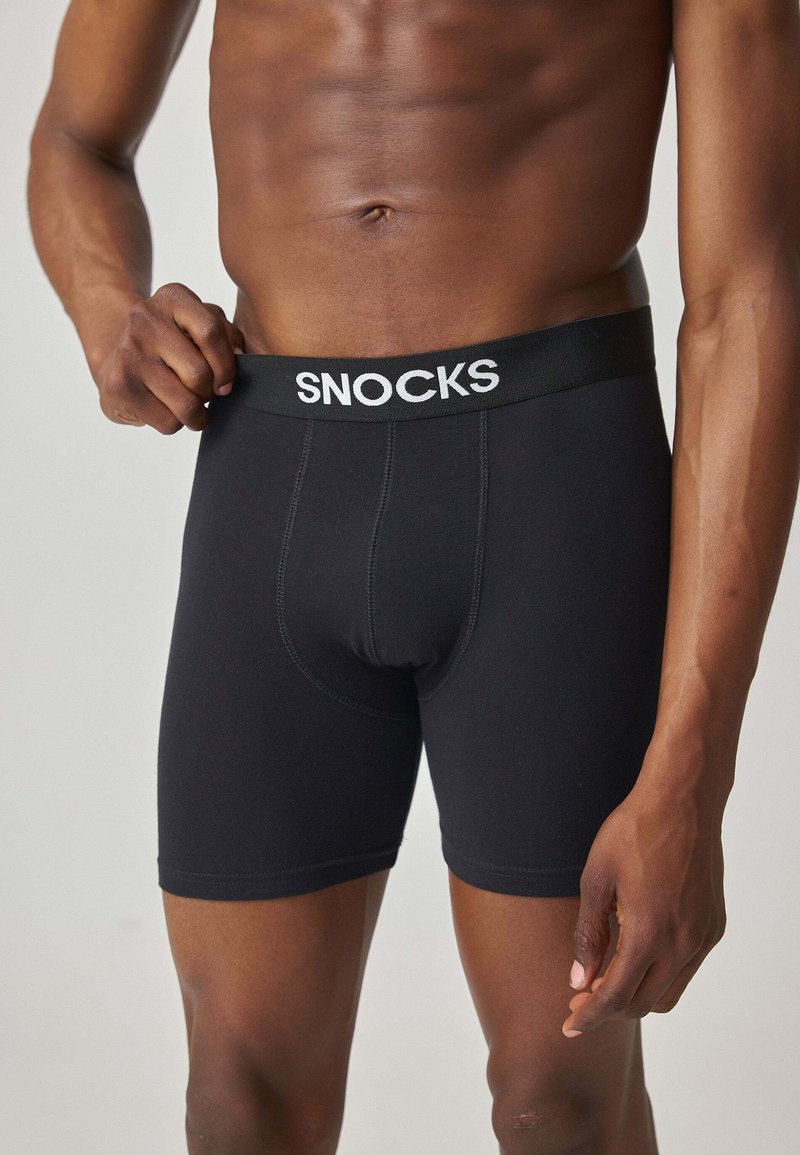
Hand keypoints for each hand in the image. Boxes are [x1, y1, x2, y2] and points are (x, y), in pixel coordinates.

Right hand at [95, 283, 244, 433]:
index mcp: (172, 298)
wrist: (115, 354)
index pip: (211, 332)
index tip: (225, 382)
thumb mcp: (200, 325)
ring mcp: (128, 353)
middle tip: (204, 393)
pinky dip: (175, 423)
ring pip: (186, 404)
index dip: (226, 366)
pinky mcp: (118, 386)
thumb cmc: (172, 342)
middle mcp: (145, 320)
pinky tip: (165, 408)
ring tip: (190, 405)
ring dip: (196, 414)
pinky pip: (168, 422)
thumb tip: (239, 357)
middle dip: (210, 393)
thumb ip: (226, 334)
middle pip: (199, 374)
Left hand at [562, 771, 726, 1036]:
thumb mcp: (596, 879)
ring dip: (638, 995)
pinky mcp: (713, 926)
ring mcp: (702, 936)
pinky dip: (660, 974)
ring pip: (669, 992)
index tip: (569, 1026)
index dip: (590, 1015)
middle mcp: (681, 942)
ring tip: (608, 980)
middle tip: (581, 998)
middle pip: (644, 1003)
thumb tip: (579, 979)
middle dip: (610, 1008)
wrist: (682, 802)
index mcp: (647, 932)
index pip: (616, 995)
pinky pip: (686, 968)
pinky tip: (638, 955)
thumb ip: (589, 934)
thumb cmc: (632, 833)